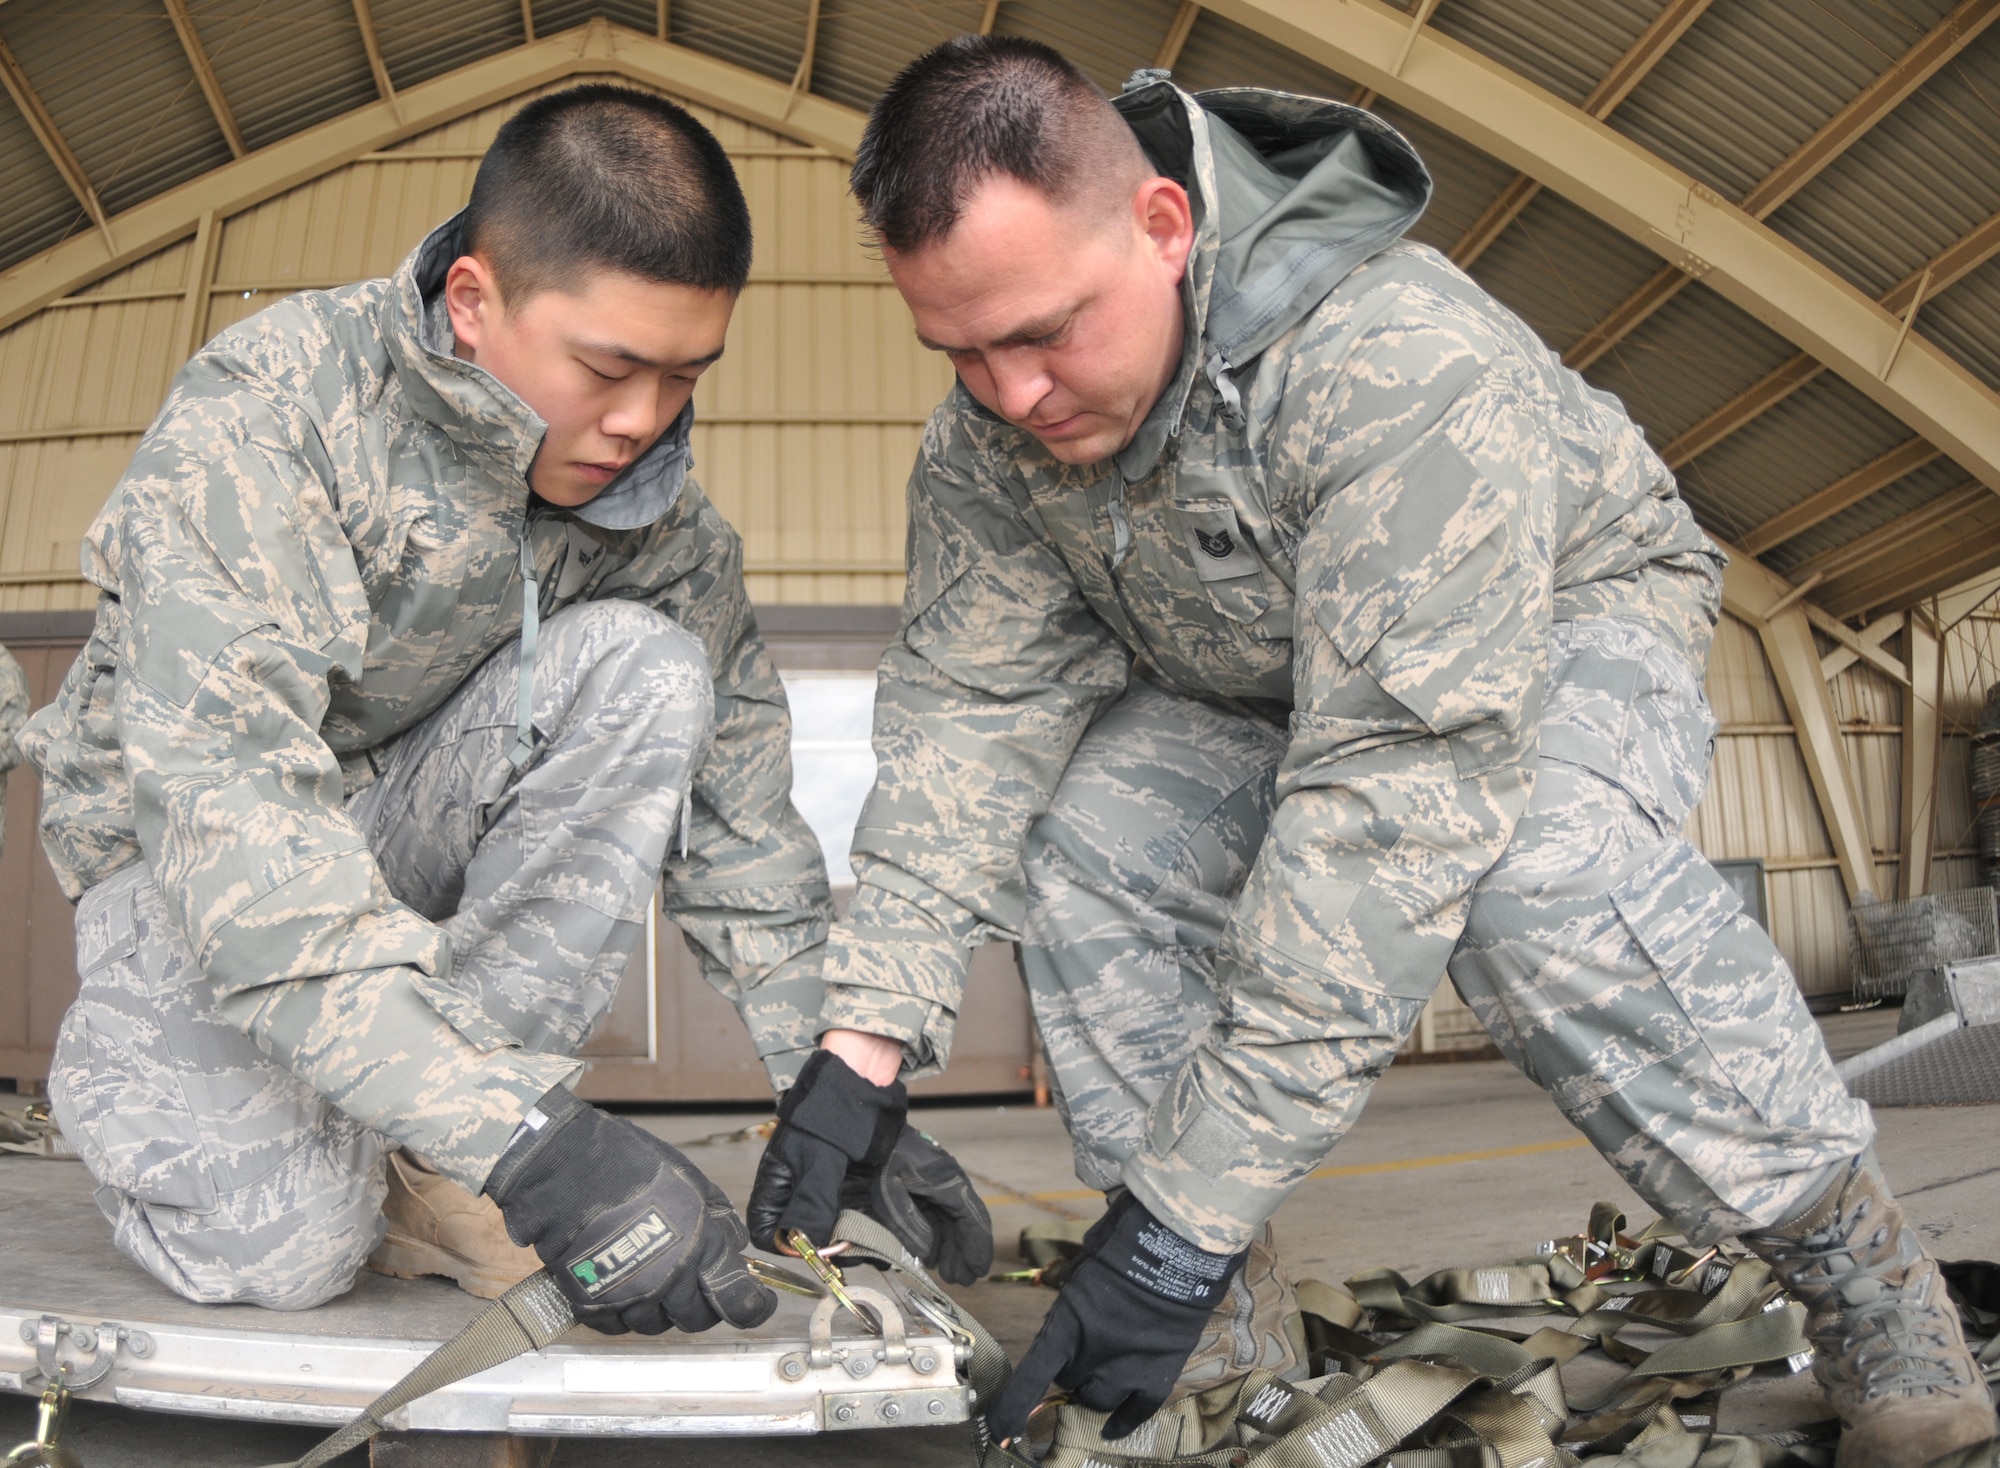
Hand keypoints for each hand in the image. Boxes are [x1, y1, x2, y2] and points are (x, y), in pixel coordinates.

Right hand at [485, 1086, 774, 1335]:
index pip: (738, 1300)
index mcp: (701, 1248)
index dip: (754, 1308)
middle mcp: (669, 1281)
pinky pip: (619, 1326)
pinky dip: (626, 1312)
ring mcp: (629, 1297)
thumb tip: (736, 1246)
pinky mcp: (593, 1304)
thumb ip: (718, 1220)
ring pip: (658, 1324)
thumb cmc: (632, 1165)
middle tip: (698, 1283)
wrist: (567, 1168)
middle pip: (697, 1318)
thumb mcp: (691, 1183)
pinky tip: (625, 1285)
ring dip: (663, 1308)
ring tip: (656, 1277)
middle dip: (704, 1304)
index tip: (758, 1305)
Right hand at [747, 1048, 906, 1253]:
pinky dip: (866, 1226)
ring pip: (830, 1228)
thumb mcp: (818, 1161)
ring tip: (870, 1240)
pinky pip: (854, 1215)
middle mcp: (799, 1191)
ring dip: (849, 1238)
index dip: (784, 1245)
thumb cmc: (830, 1112)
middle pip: (801, 1233)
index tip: (813, 1250)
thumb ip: (811, 1203)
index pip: (765, 1229)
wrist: (863, 1082)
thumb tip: (803, 1244)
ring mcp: (826, 1189)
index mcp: (777, 1183)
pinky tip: (881, 1229)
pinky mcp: (851, 1186)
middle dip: (823, 1246)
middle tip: (847, 1247)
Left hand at [854, 1126, 993, 1285]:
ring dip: (952, 1247)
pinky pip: (939, 1214)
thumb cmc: (879, 1158)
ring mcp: (938, 1183)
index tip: (978, 1271)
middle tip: (960, 1280)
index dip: (976, 1247)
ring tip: (947, 1271)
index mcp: (948, 1183)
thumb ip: (908, 1223)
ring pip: (952, 1220)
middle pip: (964, 1223)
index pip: (971, 1219)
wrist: (868, 1129)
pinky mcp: (925, 1184)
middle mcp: (949, 1183)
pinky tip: (931, 1252)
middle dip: (964, 1252)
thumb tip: (926, 1253)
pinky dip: (939, 1235)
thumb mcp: (889, 1191)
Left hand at [985, 1193, 1244, 1443]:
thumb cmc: (1122, 1247)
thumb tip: (1059, 1315)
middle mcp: (1094, 1354)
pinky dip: (1124, 1421)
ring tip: (1102, 1371)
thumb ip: (1067, 1303)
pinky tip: (1113, 1429)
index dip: (1011, 1409)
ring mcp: (1128, 1367)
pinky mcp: (1160, 1372)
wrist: (1176, 1246)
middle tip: (1080, 1352)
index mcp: (1066, 1324)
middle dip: (1070, 1371)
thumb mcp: (1079, 1271)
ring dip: (1094, 1390)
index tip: (999, 1431)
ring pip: (1099, 1400)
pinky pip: (1138, 1410)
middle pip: (1068, 1383)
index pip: (1031, 1376)